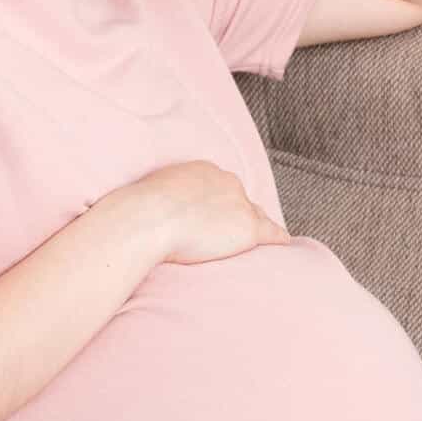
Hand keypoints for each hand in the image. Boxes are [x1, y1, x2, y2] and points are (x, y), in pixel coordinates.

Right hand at [119, 159, 291, 265]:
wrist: (148, 219)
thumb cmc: (137, 213)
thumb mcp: (147, 196)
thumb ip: (158, 202)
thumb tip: (142, 217)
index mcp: (201, 171)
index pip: (221, 188)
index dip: (221, 206)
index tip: (217, 219)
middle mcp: (225, 181)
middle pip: (241, 200)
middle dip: (239, 215)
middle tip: (232, 236)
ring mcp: (239, 203)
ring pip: (257, 217)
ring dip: (258, 230)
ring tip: (261, 246)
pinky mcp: (248, 227)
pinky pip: (273, 234)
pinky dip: (279, 241)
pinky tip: (284, 249)